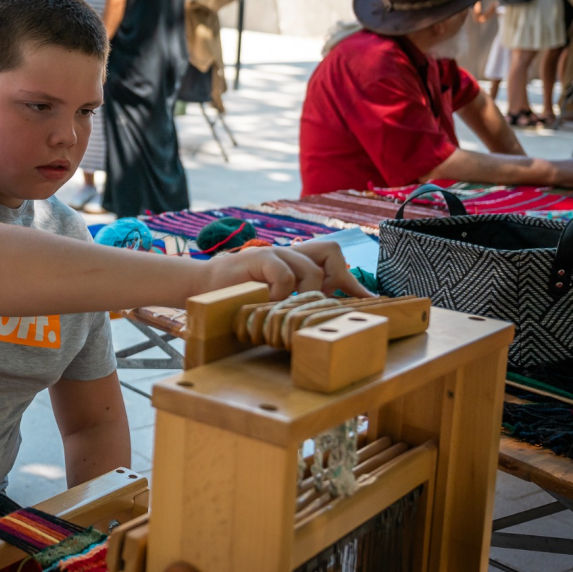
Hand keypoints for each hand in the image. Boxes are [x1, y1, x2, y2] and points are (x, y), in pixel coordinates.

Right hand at [200, 242, 372, 300]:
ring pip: (309, 270)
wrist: (202, 287)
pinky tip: (266, 302)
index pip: (334, 259)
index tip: (370, 301)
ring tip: (282, 307)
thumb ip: (297, 300)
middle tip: (318, 303)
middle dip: (334, 280)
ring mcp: (274, 253)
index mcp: (295, 261)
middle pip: (331, 252)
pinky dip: (279, 293)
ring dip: (300, 294)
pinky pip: (285, 275)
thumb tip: (327, 319)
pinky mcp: (259, 258)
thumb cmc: (238, 297)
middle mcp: (289, 252)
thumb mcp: (273, 300)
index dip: (353, 280)